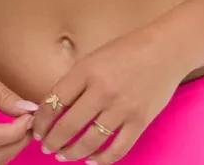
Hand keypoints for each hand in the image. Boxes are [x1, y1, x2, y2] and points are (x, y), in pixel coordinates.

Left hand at [29, 24, 184, 163]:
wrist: (166, 49)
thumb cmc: (129, 49)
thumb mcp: (96, 56)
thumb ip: (77, 80)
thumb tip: (56, 106)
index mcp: (87, 70)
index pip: (54, 101)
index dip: (41, 120)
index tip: (36, 128)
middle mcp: (103, 90)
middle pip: (68, 126)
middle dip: (52, 141)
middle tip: (47, 146)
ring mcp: (123, 108)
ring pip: (90, 142)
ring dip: (72, 153)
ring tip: (64, 155)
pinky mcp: (140, 121)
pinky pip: (117, 150)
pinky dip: (102, 160)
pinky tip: (92, 160)